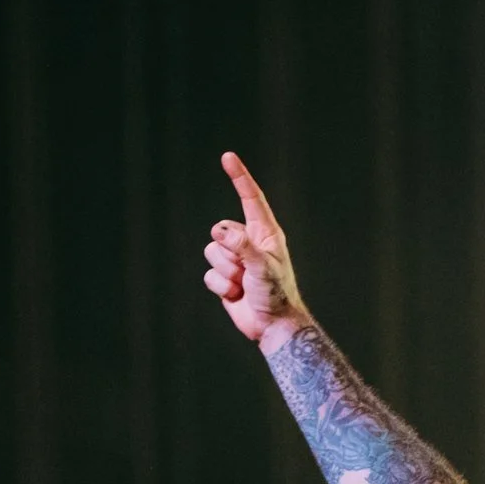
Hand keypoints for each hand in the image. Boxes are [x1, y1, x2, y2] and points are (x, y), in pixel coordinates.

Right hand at [203, 151, 307, 342]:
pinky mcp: (225, 278)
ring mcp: (235, 260)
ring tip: (243, 285)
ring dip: (225, 273)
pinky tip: (236, 296)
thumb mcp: (262, 267)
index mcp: (264, 233)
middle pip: (220, 231)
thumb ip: (242, 246)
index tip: (228, 157)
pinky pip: (209, 275)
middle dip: (228, 253)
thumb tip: (219, 231)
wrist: (272, 326)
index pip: (250, 198)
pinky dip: (221, 288)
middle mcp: (248, 242)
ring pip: (211, 253)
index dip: (239, 177)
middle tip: (246, 272)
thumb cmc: (275, 294)